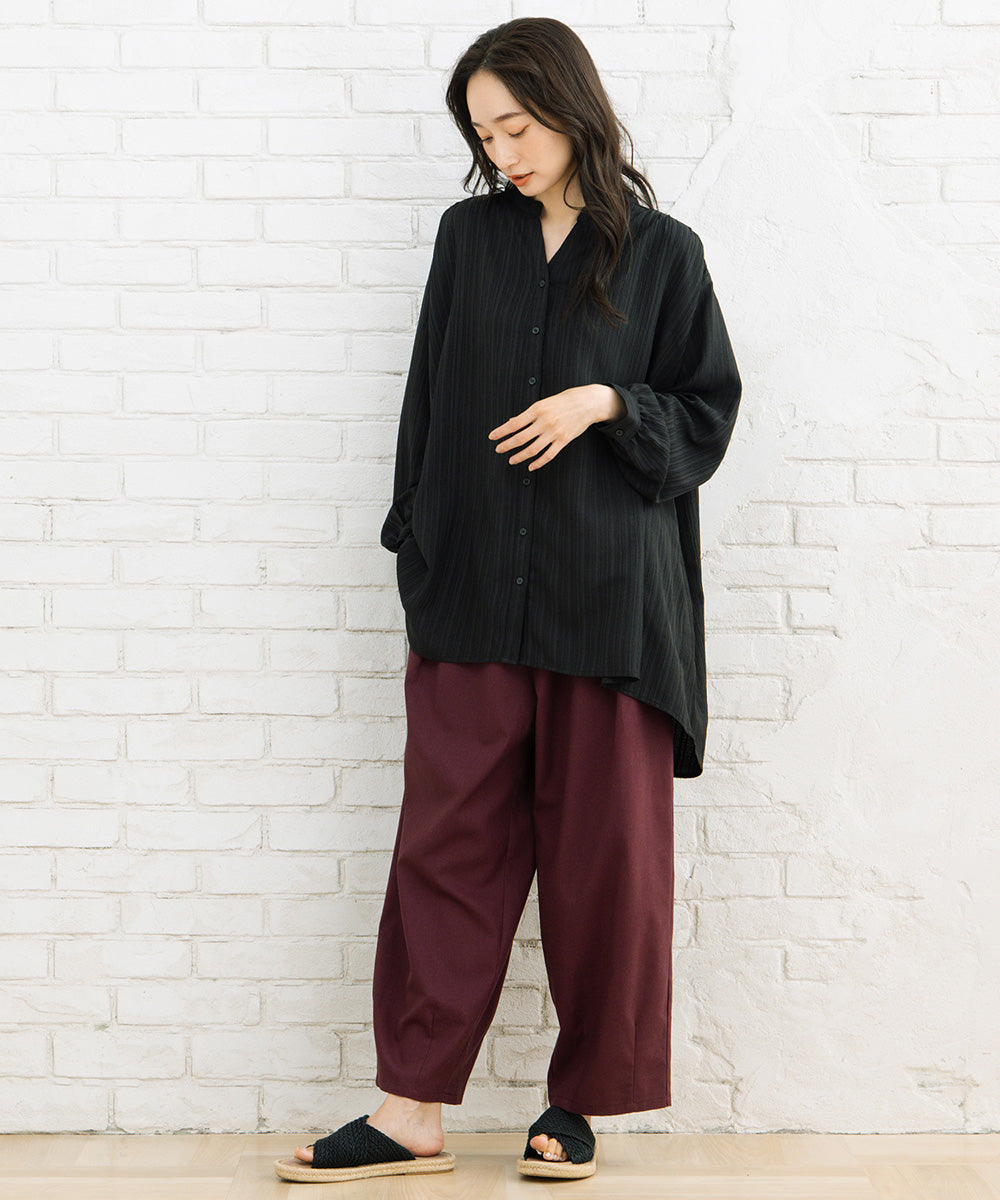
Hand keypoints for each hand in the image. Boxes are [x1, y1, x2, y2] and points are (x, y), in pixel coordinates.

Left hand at [488, 384, 624, 469]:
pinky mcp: (563, 441)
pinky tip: (530, 466)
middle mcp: (544, 422)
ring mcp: (554, 432)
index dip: (501, 431)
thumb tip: (512, 422)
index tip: (492, 437)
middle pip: (520, 438)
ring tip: (511, 460)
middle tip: (498, 449)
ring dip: (519, 456)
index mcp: (537, 409)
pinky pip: (548, 455)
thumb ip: (528, 414)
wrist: (588, 402)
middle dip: (506, 445)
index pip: (514, 424)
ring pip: (532, 449)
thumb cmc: (564, 400)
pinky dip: (538, 463)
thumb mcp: (544, 402)